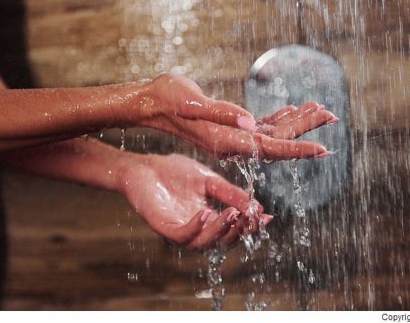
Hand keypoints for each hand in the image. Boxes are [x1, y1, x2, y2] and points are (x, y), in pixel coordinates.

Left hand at [118, 153, 270, 249]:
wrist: (143, 166)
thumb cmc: (174, 172)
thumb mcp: (210, 181)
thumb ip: (230, 193)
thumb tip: (257, 206)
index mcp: (209, 220)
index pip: (233, 230)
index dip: (250, 226)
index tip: (266, 217)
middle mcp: (196, 230)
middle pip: (222, 242)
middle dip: (239, 230)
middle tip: (251, 216)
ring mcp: (179, 230)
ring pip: (204, 243)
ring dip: (221, 230)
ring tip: (233, 213)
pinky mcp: (162, 227)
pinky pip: (182, 235)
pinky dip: (196, 227)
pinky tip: (207, 212)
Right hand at [140, 74, 337, 159]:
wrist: (151, 102)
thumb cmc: (168, 99)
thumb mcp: (192, 102)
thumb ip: (221, 113)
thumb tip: (251, 122)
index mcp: (227, 141)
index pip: (269, 149)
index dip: (297, 149)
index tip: (323, 148)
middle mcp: (234, 143)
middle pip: (278, 140)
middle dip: (306, 128)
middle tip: (332, 115)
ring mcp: (233, 137)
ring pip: (272, 132)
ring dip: (296, 121)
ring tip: (320, 108)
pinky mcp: (231, 127)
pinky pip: (261, 126)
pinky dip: (279, 117)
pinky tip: (292, 109)